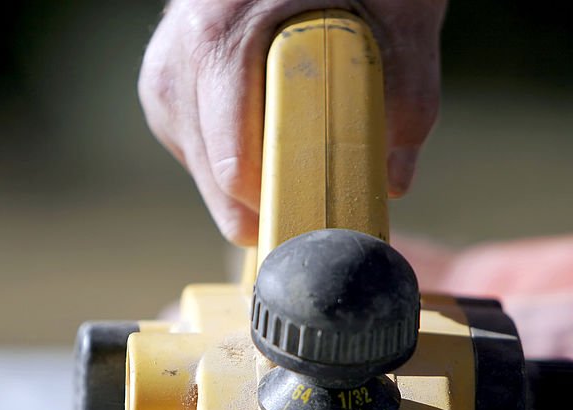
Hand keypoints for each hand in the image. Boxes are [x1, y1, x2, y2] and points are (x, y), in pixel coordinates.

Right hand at [139, 0, 446, 244]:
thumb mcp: (399, 12)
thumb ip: (409, 92)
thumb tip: (393, 180)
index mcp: (224, 35)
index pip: (234, 160)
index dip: (277, 204)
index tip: (314, 225)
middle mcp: (182, 52)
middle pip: (212, 171)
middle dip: (261, 203)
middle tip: (309, 219)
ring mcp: (166, 66)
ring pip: (197, 162)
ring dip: (240, 181)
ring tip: (288, 170)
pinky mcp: (163, 78)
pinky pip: (188, 141)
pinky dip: (223, 155)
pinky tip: (257, 139)